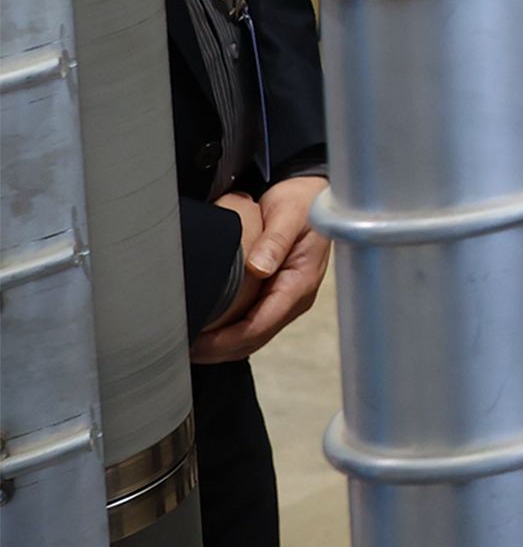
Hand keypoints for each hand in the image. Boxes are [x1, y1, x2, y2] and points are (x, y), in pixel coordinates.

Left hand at [193, 176, 330, 362]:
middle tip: (183, 349)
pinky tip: (208, 331)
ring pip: (252, 336)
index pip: (261, 324)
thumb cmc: (304, 203)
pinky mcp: (278, 295)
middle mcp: (296, 297)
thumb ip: (275, 241)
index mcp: (300, 282)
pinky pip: (253, 325)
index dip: (227, 340)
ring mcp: (287, 299)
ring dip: (222, 346)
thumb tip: (258, 268)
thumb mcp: (290, 215)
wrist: (314, 196)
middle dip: (219, 350)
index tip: (198, 342)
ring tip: (190, 345)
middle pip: (255, 338)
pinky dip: (229, 334)